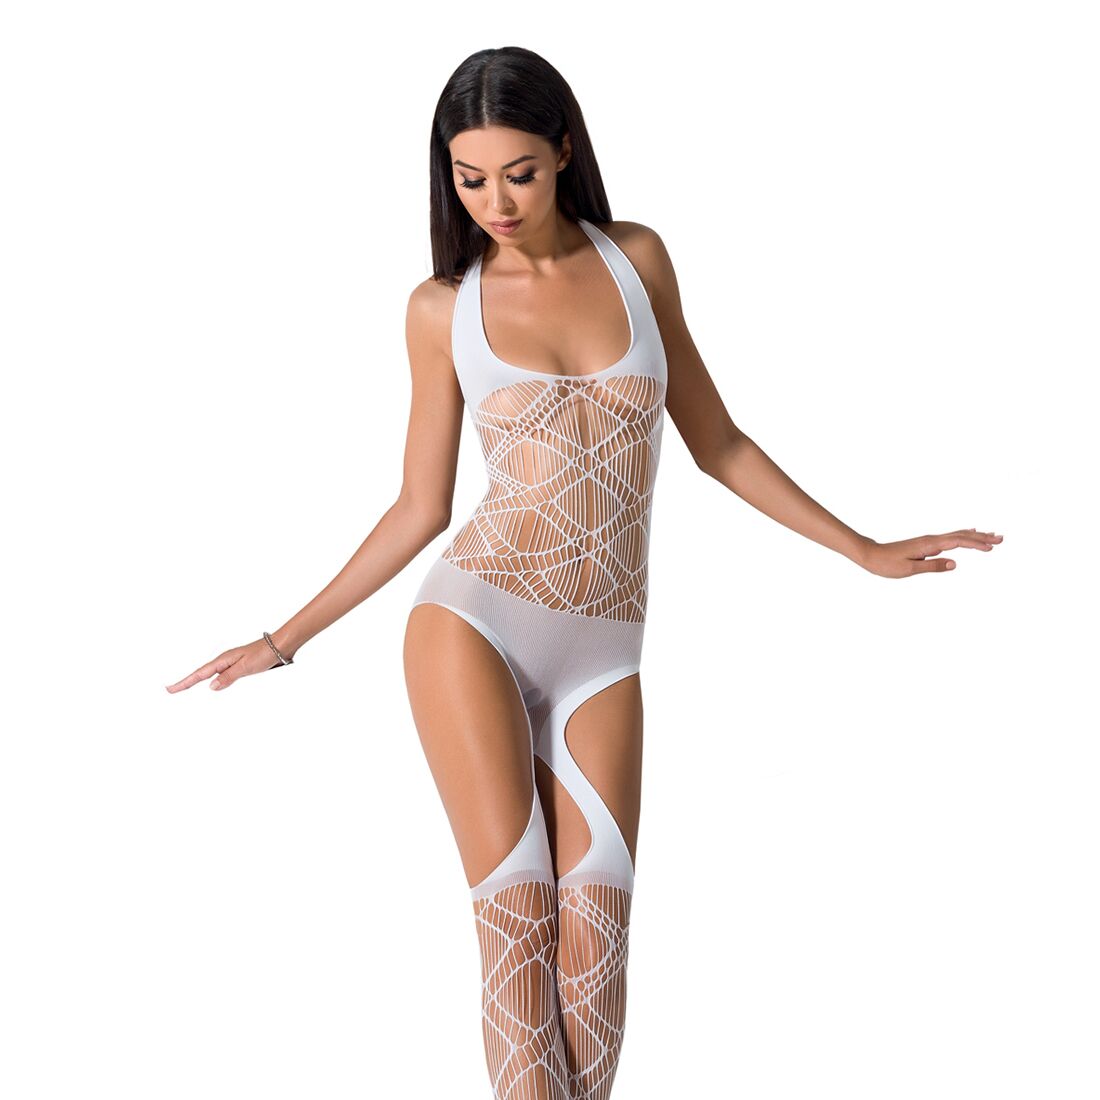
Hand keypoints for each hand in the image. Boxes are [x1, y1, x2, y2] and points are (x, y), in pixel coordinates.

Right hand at [165, 637, 287, 692]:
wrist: (281, 645)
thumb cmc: (265, 653)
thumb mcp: (246, 667)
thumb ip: (228, 677)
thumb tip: (210, 687)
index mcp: (223, 660)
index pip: (199, 674)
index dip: (184, 683)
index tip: (170, 689)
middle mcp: (226, 661)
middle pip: (202, 675)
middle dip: (187, 682)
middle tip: (172, 690)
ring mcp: (233, 664)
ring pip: (212, 675)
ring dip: (199, 681)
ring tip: (185, 688)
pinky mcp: (241, 667)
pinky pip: (224, 676)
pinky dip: (215, 681)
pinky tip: (215, 685)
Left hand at [859, 528, 1002, 577]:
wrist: (869, 555)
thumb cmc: (887, 564)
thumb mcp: (909, 569)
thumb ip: (932, 566)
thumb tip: (955, 564)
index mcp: (929, 544)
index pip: (958, 542)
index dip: (976, 543)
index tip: (992, 546)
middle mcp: (931, 539)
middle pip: (961, 536)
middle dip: (982, 537)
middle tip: (1002, 538)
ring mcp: (929, 541)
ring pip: (957, 535)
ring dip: (975, 536)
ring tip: (992, 536)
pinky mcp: (926, 544)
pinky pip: (950, 538)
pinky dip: (963, 536)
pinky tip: (968, 534)